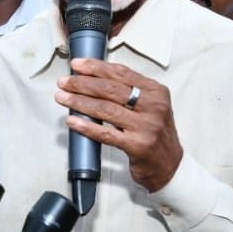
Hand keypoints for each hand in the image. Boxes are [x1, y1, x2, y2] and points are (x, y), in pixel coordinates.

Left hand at [56, 58, 183, 192]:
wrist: (170, 166)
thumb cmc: (155, 134)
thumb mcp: (152, 106)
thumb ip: (130, 92)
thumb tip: (94, 79)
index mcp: (156, 92)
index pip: (121, 73)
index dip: (96, 67)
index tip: (77, 65)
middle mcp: (154, 106)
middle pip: (111, 89)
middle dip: (83, 83)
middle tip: (64, 82)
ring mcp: (146, 127)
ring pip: (105, 109)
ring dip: (79, 101)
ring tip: (62, 97)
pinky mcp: (137, 146)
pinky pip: (106, 134)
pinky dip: (86, 126)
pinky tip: (72, 120)